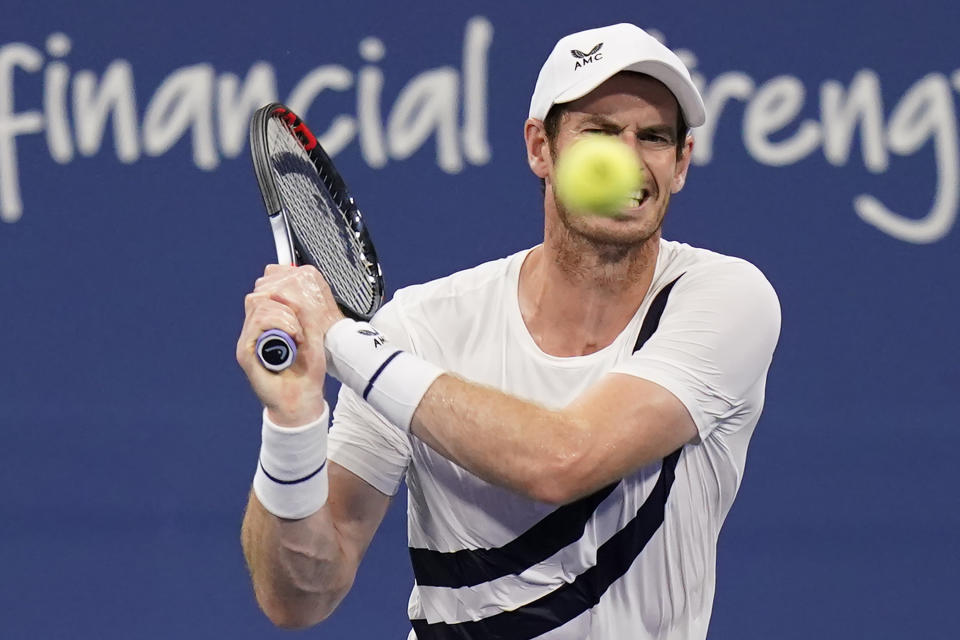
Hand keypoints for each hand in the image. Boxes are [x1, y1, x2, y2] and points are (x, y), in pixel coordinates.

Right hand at [236, 264, 344, 426]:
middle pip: (260, 294)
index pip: (266, 292)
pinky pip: (257, 322)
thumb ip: (305, 313)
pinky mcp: (245, 351)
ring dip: (285, 315)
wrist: (302, 400)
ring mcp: (248, 339)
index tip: (304, 308)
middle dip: (286, 302)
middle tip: (302, 325)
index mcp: (269, 325)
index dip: (284, 290)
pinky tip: (293, 336)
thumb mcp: (312, 335)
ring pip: (259, 305)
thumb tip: (297, 290)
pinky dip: (278, 324)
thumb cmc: (307, 372)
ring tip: (298, 334)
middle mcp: (254, 330)